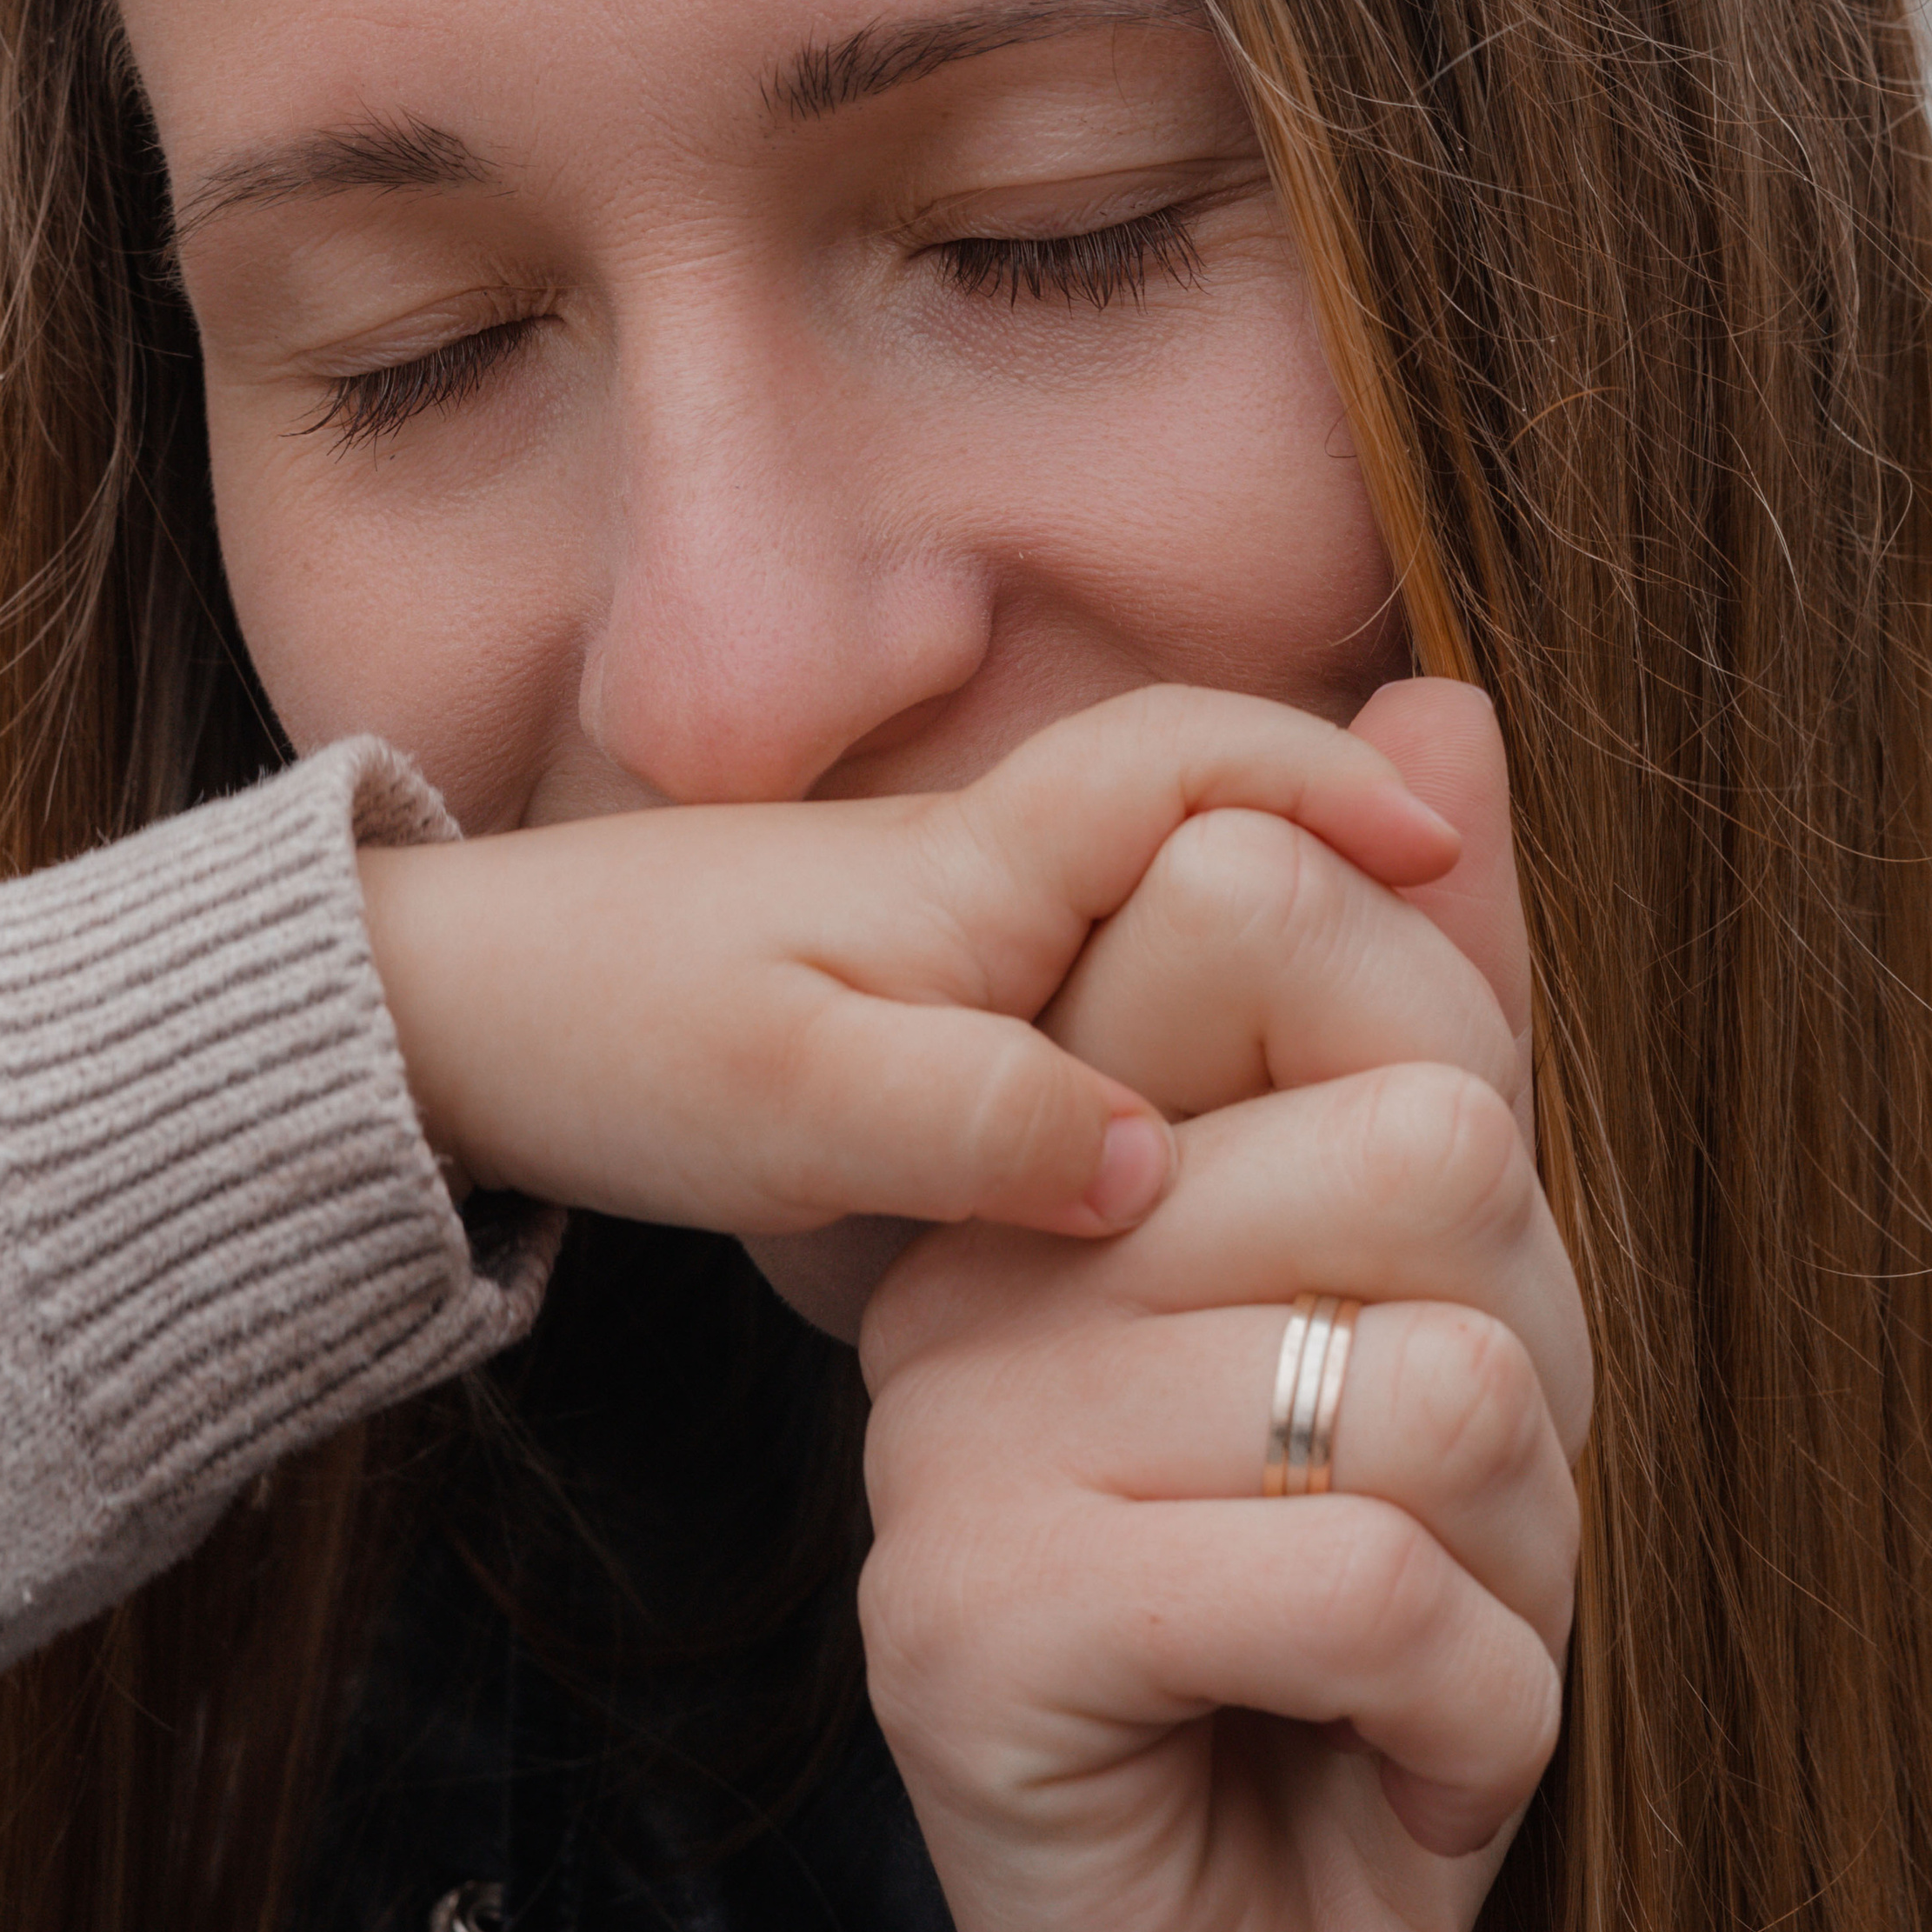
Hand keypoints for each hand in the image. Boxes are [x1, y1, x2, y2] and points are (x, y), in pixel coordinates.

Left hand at [357, 684, 1458, 1244]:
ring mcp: (961, 932)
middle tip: (1473, 1001)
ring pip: (1168, 926)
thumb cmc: (609, 1034)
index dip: (1332, 786)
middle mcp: (993, 871)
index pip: (1192, 761)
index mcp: (979, 859)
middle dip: (1350, 891)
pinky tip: (1210, 1151)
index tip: (1446, 851)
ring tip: (1386, 1099)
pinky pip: (1103, 997)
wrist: (457, 1017)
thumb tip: (1154, 1170)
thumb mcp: (788, 1095)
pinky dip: (1184, 1045)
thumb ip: (972, 1119)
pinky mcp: (926, 1001)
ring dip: (1276, 981)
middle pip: (1220, 835)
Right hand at [855, 682, 1586, 1931]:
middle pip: (1423, 1132)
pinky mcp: (971, 1632)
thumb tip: (1441, 694)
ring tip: (1412, 1638)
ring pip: (1440, 1377)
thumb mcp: (1447, 1287)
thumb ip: (1427, 988)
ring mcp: (944, 1441)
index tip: (1422, 1289)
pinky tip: (1383, 1765)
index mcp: (1058, 1146)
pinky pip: (1371, 1587)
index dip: (1462, 1114)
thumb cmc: (1367, 1616)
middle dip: (1532, 1372)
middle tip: (1437, 1510)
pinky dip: (1476, 1718)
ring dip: (1526, 1570)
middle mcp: (974, 1258)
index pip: (1281, 904)